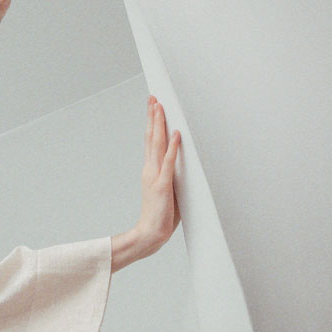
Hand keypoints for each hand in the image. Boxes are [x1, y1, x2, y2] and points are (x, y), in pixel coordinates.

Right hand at [110, 96, 179, 271]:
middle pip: (151, 137)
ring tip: (160, 107)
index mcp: (150, 170)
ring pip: (157, 144)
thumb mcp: (167, 191)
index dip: (152, 123)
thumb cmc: (161, 216)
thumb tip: (182, 166)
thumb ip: (171, 177)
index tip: (153, 107)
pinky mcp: (163, 186)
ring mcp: (155, 176)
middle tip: (153, 98)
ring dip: (159, 124)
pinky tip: (175, 133)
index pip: (151, 141)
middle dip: (152, 116)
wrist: (150, 234)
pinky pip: (169, 162)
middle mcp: (150, 170)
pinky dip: (173, 147)